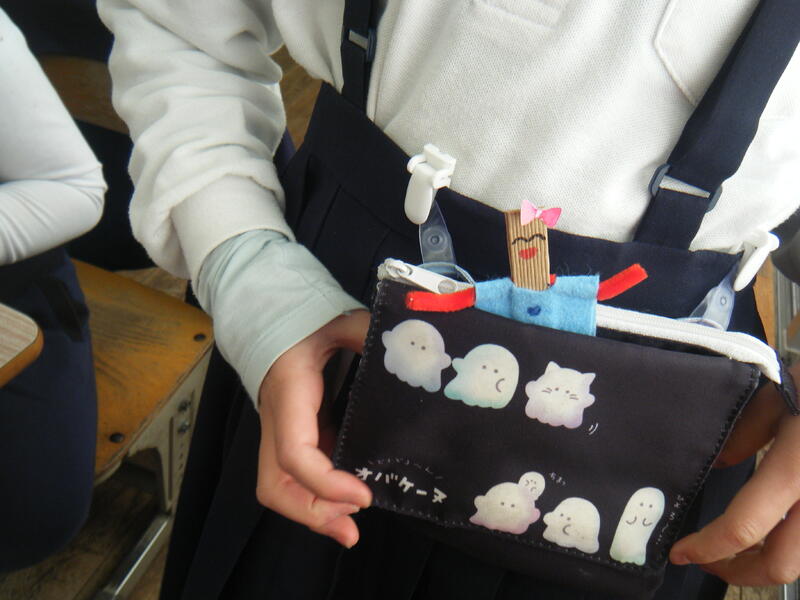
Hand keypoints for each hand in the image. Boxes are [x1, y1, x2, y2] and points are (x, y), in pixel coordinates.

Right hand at [255, 310, 372, 547]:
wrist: (276, 323)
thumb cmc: (308, 325)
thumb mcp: (339, 321)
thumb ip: (369, 332)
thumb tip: (410, 350)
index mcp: (290, 394)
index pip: (295, 453)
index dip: (326, 483)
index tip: (364, 495)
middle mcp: (278, 422)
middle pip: (275, 485)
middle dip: (310, 512)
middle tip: (353, 527)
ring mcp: (282, 434)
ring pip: (279, 488)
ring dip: (312, 513)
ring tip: (351, 529)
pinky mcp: (294, 438)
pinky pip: (297, 478)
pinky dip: (318, 498)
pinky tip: (348, 506)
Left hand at [669, 363, 799, 585]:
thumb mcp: (779, 396)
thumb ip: (745, 433)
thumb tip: (718, 462)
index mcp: (796, 472)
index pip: (743, 527)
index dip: (707, 548)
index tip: (679, 552)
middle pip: (781, 565)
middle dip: (736, 571)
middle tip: (706, 559)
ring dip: (768, 563)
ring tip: (737, 550)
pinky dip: (793, 545)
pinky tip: (776, 532)